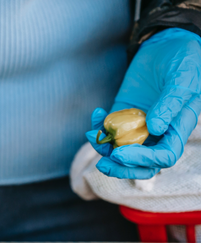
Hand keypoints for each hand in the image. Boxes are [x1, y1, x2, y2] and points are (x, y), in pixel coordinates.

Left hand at [86, 28, 200, 178]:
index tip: (121, 152)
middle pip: (143, 163)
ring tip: (92, 135)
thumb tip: (155, 129)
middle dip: (122, 168)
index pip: (164, 156)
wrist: (167, 42)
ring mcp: (139, 124)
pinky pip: (109, 131)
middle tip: (103, 163)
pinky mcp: (122, 115)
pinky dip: (99, 128)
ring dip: (104, 150)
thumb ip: (170, 102)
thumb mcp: (182, 78)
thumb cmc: (183, 59)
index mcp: (178, 127)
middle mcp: (159, 131)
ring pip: (122, 151)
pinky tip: (96, 114)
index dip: (144, 160)